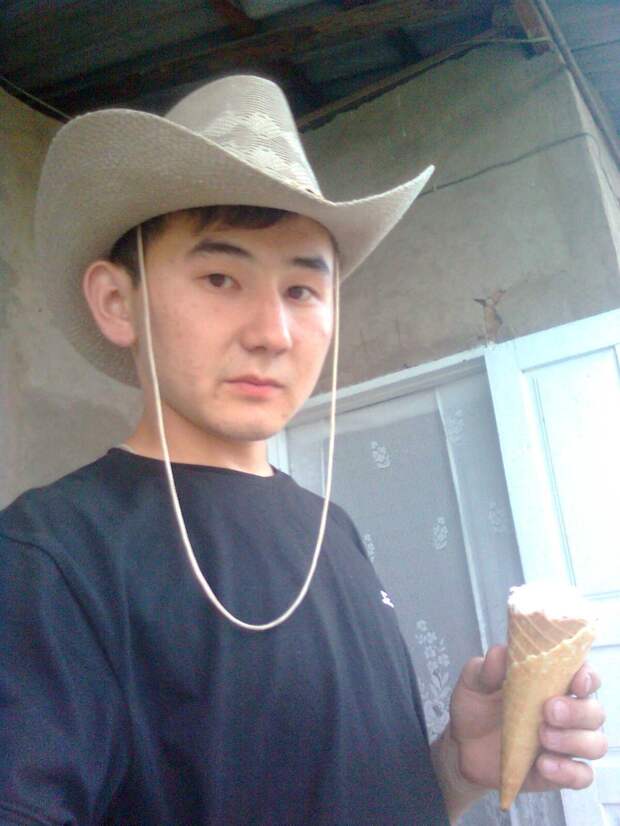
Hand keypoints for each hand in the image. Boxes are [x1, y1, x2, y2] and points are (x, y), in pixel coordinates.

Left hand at [449, 645, 606, 793]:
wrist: (461, 744)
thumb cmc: (476, 705)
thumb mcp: (474, 681)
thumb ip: (487, 668)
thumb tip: (500, 653)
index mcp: (552, 683)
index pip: (585, 675)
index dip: (588, 677)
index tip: (575, 682)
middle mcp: (566, 712)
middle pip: (595, 711)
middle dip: (578, 711)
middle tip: (549, 710)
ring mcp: (565, 743)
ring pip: (595, 744)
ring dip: (574, 740)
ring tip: (543, 737)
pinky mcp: (559, 771)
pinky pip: (582, 776)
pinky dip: (568, 771)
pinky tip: (543, 764)